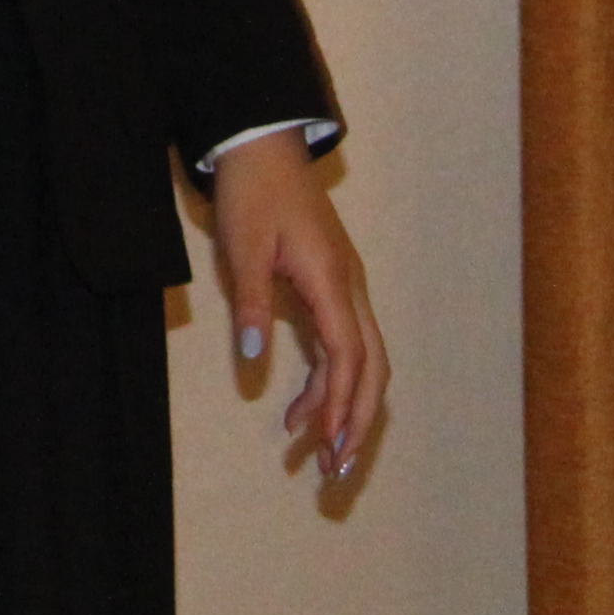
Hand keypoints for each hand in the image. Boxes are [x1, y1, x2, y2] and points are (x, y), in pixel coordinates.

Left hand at [206, 133, 389, 481]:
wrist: (261, 144)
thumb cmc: (252, 191)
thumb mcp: (243, 247)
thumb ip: (252, 303)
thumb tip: (253, 359)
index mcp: (332, 281)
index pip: (348, 356)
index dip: (340, 404)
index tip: (326, 443)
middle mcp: (349, 289)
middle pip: (370, 368)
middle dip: (357, 421)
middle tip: (336, 470)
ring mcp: (344, 289)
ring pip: (360, 362)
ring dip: (343, 408)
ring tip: (318, 455)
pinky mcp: (330, 287)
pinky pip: (340, 346)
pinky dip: (326, 382)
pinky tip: (299, 411)